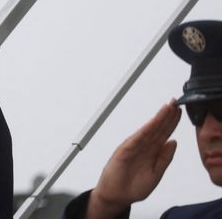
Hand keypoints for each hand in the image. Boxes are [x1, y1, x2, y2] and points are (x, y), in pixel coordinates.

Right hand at [85, 101, 180, 218]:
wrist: (117, 195)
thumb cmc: (134, 186)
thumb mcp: (156, 174)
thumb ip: (165, 158)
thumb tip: (174, 141)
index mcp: (152, 151)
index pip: (164, 133)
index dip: (171, 122)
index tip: (179, 110)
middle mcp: (143, 146)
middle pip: (157, 128)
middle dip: (166, 115)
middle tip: (174, 101)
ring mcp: (134, 147)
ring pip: (148, 130)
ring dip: (158, 118)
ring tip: (168, 107)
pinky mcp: (125, 151)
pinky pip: (137, 139)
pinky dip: (145, 130)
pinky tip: (153, 123)